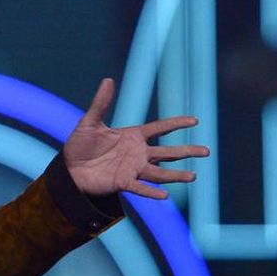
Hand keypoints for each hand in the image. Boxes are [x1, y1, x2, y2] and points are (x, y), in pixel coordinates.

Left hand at [63, 78, 209, 199]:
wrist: (69, 168)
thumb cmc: (80, 144)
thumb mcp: (90, 122)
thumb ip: (101, 103)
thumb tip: (108, 80)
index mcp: (133, 136)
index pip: (160, 128)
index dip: (176, 123)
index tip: (195, 120)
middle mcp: (137, 153)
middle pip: (167, 152)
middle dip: (187, 151)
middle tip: (207, 151)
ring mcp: (132, 169)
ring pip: (159, 173)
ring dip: (175, 175)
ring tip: (193, 176)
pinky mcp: (123, 183)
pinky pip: (140, 188)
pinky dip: (151, 192)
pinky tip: (164, 195)